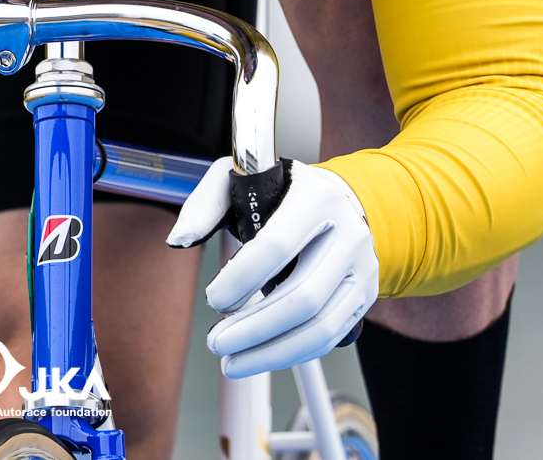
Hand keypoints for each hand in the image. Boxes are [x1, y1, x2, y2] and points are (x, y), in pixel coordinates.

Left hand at [167, 158, 377, 376]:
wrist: (335, 201)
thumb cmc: (279, 193)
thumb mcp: (237, 180)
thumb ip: (204, 204)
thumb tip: (179, 239)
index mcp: (316, 198)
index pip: (276, 247)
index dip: (241, 280)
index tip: (214, 299)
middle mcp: (348, 233)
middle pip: (302, 297)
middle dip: (254, 328)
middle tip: (217, 343)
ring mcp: (361, 267)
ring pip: (320, 327)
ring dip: (272, 352)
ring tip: (233, 361)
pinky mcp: (364, 294)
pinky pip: (330, 337)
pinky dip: (293, 353)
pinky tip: (262, 355)